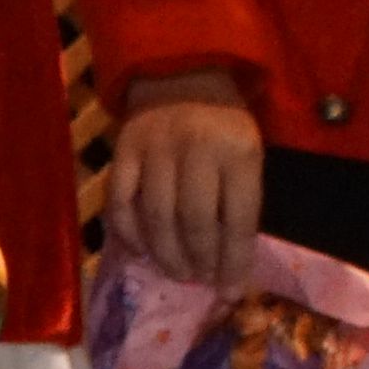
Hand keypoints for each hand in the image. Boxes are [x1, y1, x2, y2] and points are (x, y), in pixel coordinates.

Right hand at [102, 81, 265, 285]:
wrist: (182, 77)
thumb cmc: (223, 127)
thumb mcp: (248, 154)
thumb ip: (240, 202)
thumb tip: (229, 267)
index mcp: (238, 151)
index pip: (238, 219)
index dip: (234, 261)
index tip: (230, 291)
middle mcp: (196, 149)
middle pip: (195, 221)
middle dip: (199, 260)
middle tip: (199, 280)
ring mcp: (155, 149)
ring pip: (157, 216)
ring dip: (166, 253)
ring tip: (176, 271)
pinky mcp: (123, 151)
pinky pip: (121, 202)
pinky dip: (128, 233)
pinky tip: (140, 251)